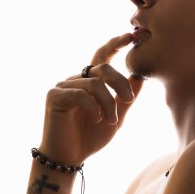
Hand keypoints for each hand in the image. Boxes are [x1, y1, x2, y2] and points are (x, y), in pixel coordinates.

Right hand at [39, 33, 144, 163]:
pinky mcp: (54, 96)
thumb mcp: (116, 117)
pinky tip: (97, 120)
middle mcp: (76, 80)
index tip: (132, 36)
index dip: (116, 44)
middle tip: (128, 99)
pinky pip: (80, 94)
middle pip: (102, 68)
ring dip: (108, 103)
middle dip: (120, 82)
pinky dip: (94, 107)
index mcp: (90, 82)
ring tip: (111, 121)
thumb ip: (126, 98)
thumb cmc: (90, 138)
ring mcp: (63, 86)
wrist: (69, 157)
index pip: (103, 56)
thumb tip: (140, 77)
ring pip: (94, 83)